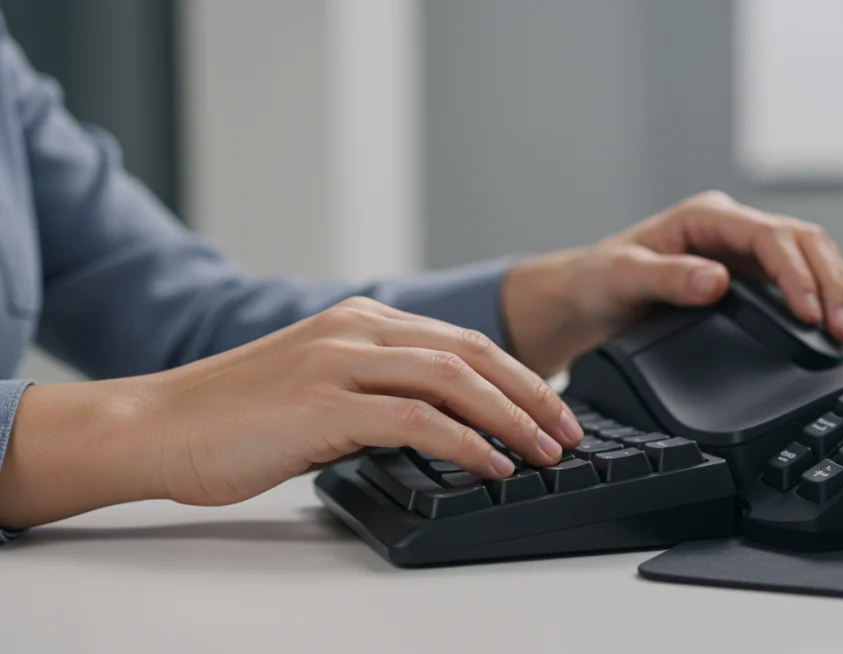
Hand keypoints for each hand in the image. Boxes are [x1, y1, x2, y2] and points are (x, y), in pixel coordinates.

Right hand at [0, 298, 584, 526]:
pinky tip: (491, 466)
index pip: (461, 342)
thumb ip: (377, 392)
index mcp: (359, 321)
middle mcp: (356, 330)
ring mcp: (340, 362)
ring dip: (511, 419)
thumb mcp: (319, 388)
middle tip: (568, 432)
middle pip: (472, 354)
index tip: (553, 409)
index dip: (518, 376)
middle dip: (532, 395)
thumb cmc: (234, 417)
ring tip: (546, 454)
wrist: (156, 427)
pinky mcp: (323, 404)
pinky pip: (417, 420)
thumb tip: (441, 426)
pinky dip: (465, 444)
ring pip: (454, 380)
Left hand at [503, 190, 842, 375]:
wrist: (589, 297)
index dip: (796, 273)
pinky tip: (831, 332)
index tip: (808, 312)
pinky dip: (821, 304)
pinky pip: (799, 283)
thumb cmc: (601, 280)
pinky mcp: (749, 279)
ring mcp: (744, 253)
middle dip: (832, 283)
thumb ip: (667, 278)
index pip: (771, 235)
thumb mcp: (623, 278)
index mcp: (706, 217)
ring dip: (835, 293)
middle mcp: (732, 229)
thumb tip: (716, 281)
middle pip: (805, 242)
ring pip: (811, 259)